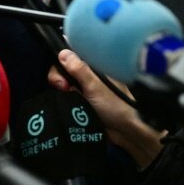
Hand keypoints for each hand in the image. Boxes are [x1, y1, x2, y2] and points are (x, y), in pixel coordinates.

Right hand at [48, 49, 164, 168]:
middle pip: (62, 68)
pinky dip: (61, 97)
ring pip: (62, 81)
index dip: (60, 58)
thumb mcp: (95, 86)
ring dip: (60, 88)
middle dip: (58, 76)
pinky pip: (64, 94)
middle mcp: (87, 73)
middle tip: (63, 87)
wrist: (125, 131)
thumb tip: (63, 53)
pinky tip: (64, 101)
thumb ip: (79, 70)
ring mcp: (82, 87)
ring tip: (65, 95)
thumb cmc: (116, 105)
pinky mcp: (79, 100)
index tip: (59, 69)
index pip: (71, 53)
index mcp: (94, 65)